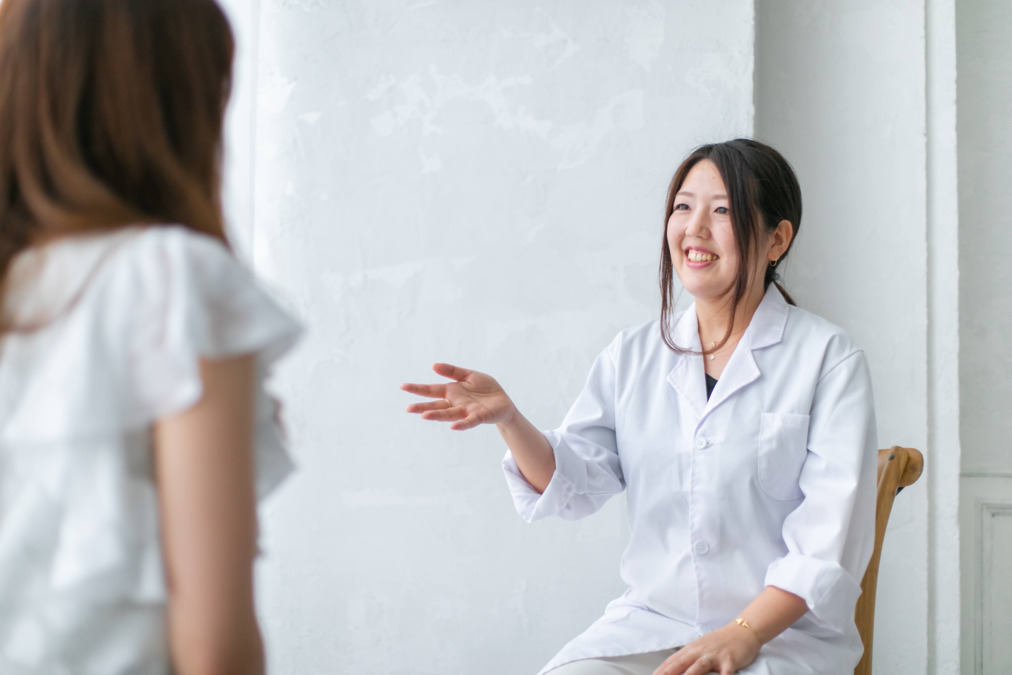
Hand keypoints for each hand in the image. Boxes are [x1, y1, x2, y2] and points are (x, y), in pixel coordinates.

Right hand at [401, 363, 516, 430]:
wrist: (503, 401)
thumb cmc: (485, 389)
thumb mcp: (469, 375)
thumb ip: (452, 371)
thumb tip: (433, 365)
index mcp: (451, 391)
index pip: (431, 390)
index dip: (418, 389)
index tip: (403, 386)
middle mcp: (455, 403)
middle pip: (436, 405)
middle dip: (422, 407)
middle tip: (408, 409)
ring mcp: (466, 411)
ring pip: (449, 414)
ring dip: (437, 415)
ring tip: (424, 415)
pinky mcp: (479, 417)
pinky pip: (469, 421)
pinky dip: (461, 424)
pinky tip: (453, 427)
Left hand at [652, 623, 760, 674]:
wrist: (743, 630)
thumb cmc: (720, 642)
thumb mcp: (700, 647)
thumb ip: (687, 658)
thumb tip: (671, 669)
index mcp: (691, 649)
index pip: (671, 662)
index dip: (660, 671)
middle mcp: (700, 651)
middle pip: (680, 664)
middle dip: (667, 674)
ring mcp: (714, 656)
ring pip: (698, 667)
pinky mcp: (729, 660)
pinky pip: (725, 672)